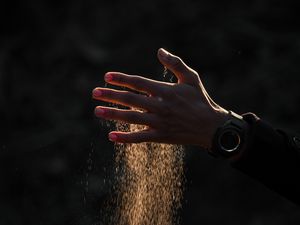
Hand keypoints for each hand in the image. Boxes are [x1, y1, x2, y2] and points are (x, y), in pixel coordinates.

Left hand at [92, 48, 228, 148]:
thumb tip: (159, 51)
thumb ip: (176, 63)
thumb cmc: (200, 100)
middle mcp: (159, 106)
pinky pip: (140, 138)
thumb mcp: (192, 78)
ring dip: (113, 114)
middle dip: (111, 95)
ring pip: (131, 118)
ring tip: (97, 111)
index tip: (106, 77)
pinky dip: (125, 138)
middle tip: (95, 93)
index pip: (138, 83)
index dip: (121, 79)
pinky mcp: (160, 137)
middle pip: (130, 100)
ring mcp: (159, 123)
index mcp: (165, 91)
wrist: (210, 127)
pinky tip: (111, 136)